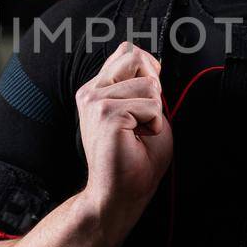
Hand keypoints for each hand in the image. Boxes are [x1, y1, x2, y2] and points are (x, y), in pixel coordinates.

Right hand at [75, 41, 172, 223]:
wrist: (121, 193)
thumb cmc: (135, 158)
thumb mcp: (142, 110)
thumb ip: (141, 84)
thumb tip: (149, 60)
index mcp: (96, 89)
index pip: (127, 53)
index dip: (148, 71)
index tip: (144, 102)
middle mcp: (91, 92)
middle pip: (136, 57)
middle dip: (152, 87)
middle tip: (142, 118)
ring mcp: (96, 102)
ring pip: (150, 85)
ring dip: (155, 112)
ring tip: (139, 132)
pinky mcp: (107, 114)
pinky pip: (152, 106)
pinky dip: (155, 124)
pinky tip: (138, 139)